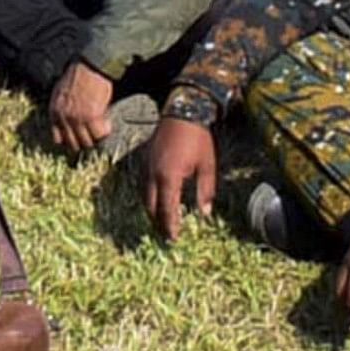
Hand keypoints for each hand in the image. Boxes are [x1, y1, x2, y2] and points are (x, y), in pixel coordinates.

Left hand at [47, 63, 118, 154]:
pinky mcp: (92, 116)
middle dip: (84, 142)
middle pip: (73, 144)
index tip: (79, 137)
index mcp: (54, 112)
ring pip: (87, 142)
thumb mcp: (60, 92)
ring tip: (101, 129)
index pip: (58, 139)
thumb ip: (61, 109)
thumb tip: (66, 123)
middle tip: (93, 135)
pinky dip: (105, 131)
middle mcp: (64, 118)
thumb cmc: (78, 75)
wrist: (90, 66)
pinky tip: (108, 123)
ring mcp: (77, 119)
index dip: (70, 140)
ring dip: (96, 138)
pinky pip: (100, 134)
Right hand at [143, 115, 217, 240]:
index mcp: (169, 177)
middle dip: (158, 222)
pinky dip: (149, 197)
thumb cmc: (198, 139)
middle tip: (167, 234)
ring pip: (144, 196)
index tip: (173, 239)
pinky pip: (143, 184)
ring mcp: (146, 166)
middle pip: (151, 206)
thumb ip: (205, 191)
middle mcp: (153, 174)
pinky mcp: (145, 159)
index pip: (167, 210)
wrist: (182, 111)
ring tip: (162, 221)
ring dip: (152, 210)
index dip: (170, 226)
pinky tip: (158, 200)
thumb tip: (204, 213)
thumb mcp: (206, 166)